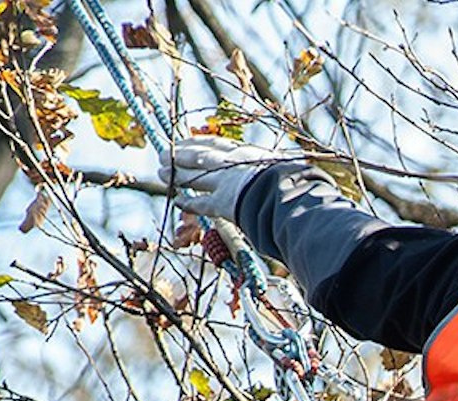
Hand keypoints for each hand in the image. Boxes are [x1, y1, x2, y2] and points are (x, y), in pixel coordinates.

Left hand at [160, 136, 289, 218]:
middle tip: (164, 153)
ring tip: (161, 171)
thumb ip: (279, 168)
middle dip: (181, 154)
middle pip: (200, 156)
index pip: (219, 144)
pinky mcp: (223, 203)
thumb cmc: (296, 179)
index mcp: (248, 153)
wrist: (288, 193)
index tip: (188, 139)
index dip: (200, 141)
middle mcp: (233, 164)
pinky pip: (201, 203)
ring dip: (177, 173)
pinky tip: (178, 201)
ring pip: (194, 176)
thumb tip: (288, 169)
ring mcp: (226, 183)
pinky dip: (189, 202)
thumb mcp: (287, 167)